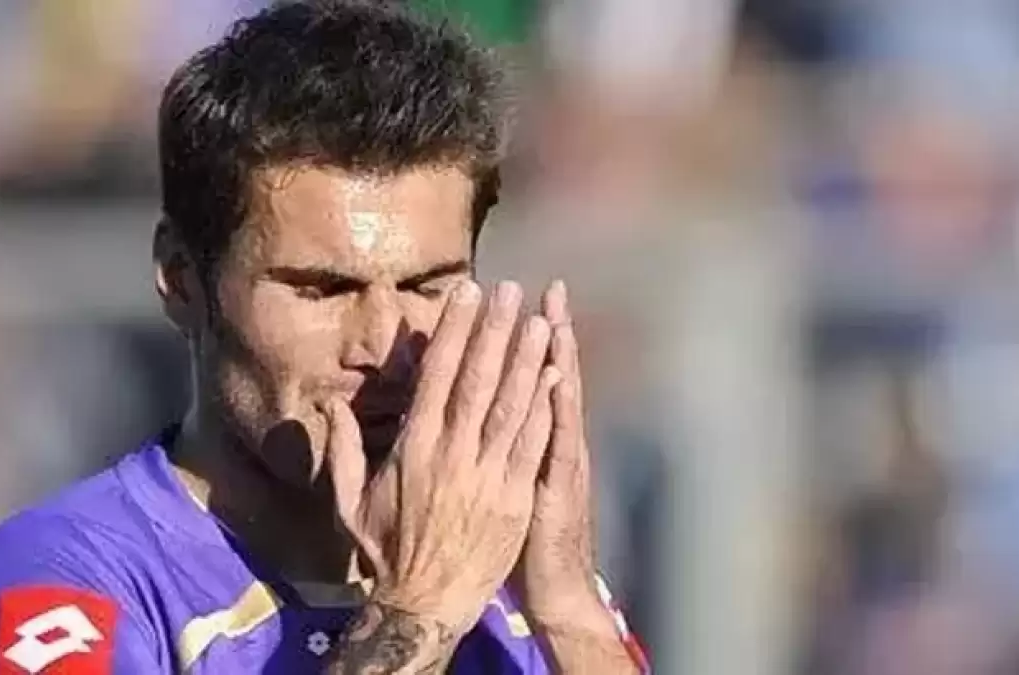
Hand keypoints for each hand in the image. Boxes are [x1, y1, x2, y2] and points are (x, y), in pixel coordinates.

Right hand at [324, 280, 561, 633]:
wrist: (426, 603)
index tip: (466, 294)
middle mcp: (453, 452)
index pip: (437, 376)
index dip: (454, 331)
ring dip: (527, 360)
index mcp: (414, 447)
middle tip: (510, 291)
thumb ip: (341, 450)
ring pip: (511, 406)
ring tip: (540, 321)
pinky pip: (533, 444)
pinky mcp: (515, 497)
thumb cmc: (386, 549)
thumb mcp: (348, 501)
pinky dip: (545, 408)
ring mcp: (488, 475)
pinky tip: (557, 377)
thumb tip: (328, 406)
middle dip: (495, 331)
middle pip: (478, 380)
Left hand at [510, 280, 600, 620]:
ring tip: (550, 314)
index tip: (503, 300)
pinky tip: (558, 377)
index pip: (513, 380)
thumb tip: (459, 417)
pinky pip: (557, 442)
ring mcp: (555, 462)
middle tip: (542, 287)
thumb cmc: (516, 545)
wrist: (553, 591)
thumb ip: (485, 451)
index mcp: (518, 442)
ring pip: (552, 399)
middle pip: (537, 377)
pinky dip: (558, 409)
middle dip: (537, 332)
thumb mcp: (503, 493)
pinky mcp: (559, 487)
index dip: (507, 340)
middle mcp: (542, 443)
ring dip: (551, 357)